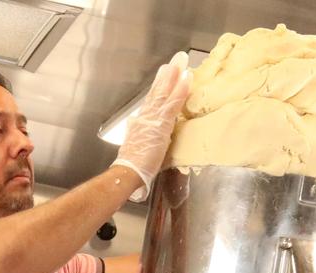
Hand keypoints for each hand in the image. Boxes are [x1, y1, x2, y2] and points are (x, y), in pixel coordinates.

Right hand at [111, 52, 192, 201]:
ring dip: (174, 75)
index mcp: (142, 120)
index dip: (161, 85)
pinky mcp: (161, 124)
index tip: (167, 72)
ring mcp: (153, 118)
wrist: (128, 171)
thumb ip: (147, 136)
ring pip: (165, 92)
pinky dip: (180, 90)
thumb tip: (151, 132)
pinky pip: (173, 104)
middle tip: (177, 58)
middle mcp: (146, 115)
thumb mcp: (141, 146)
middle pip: (158, 90)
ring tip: (182, 61)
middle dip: (168, 73)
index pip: (153, 99)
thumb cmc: (135, 165)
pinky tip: (187, 79)